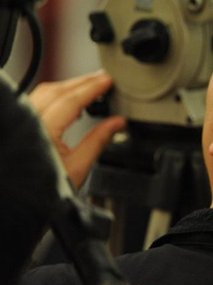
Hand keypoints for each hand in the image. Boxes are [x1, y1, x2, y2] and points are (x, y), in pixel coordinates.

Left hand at [29, 71, 125, 187]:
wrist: (20, 206)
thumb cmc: (45, 192)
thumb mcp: (79, 167)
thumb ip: (99, 141)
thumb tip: (118, 123)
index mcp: (43, 132)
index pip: (71, 99)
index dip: (92, 87)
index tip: (109, 80)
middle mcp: (29, 123)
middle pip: (56, 90)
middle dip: (83, 81)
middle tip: (105, 78)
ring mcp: (22, 123)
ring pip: (45, 92)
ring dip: (70, 86)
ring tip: (91, 86)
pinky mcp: (21, 126)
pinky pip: (38, 101)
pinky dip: (58, 96)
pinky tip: (71, 100)